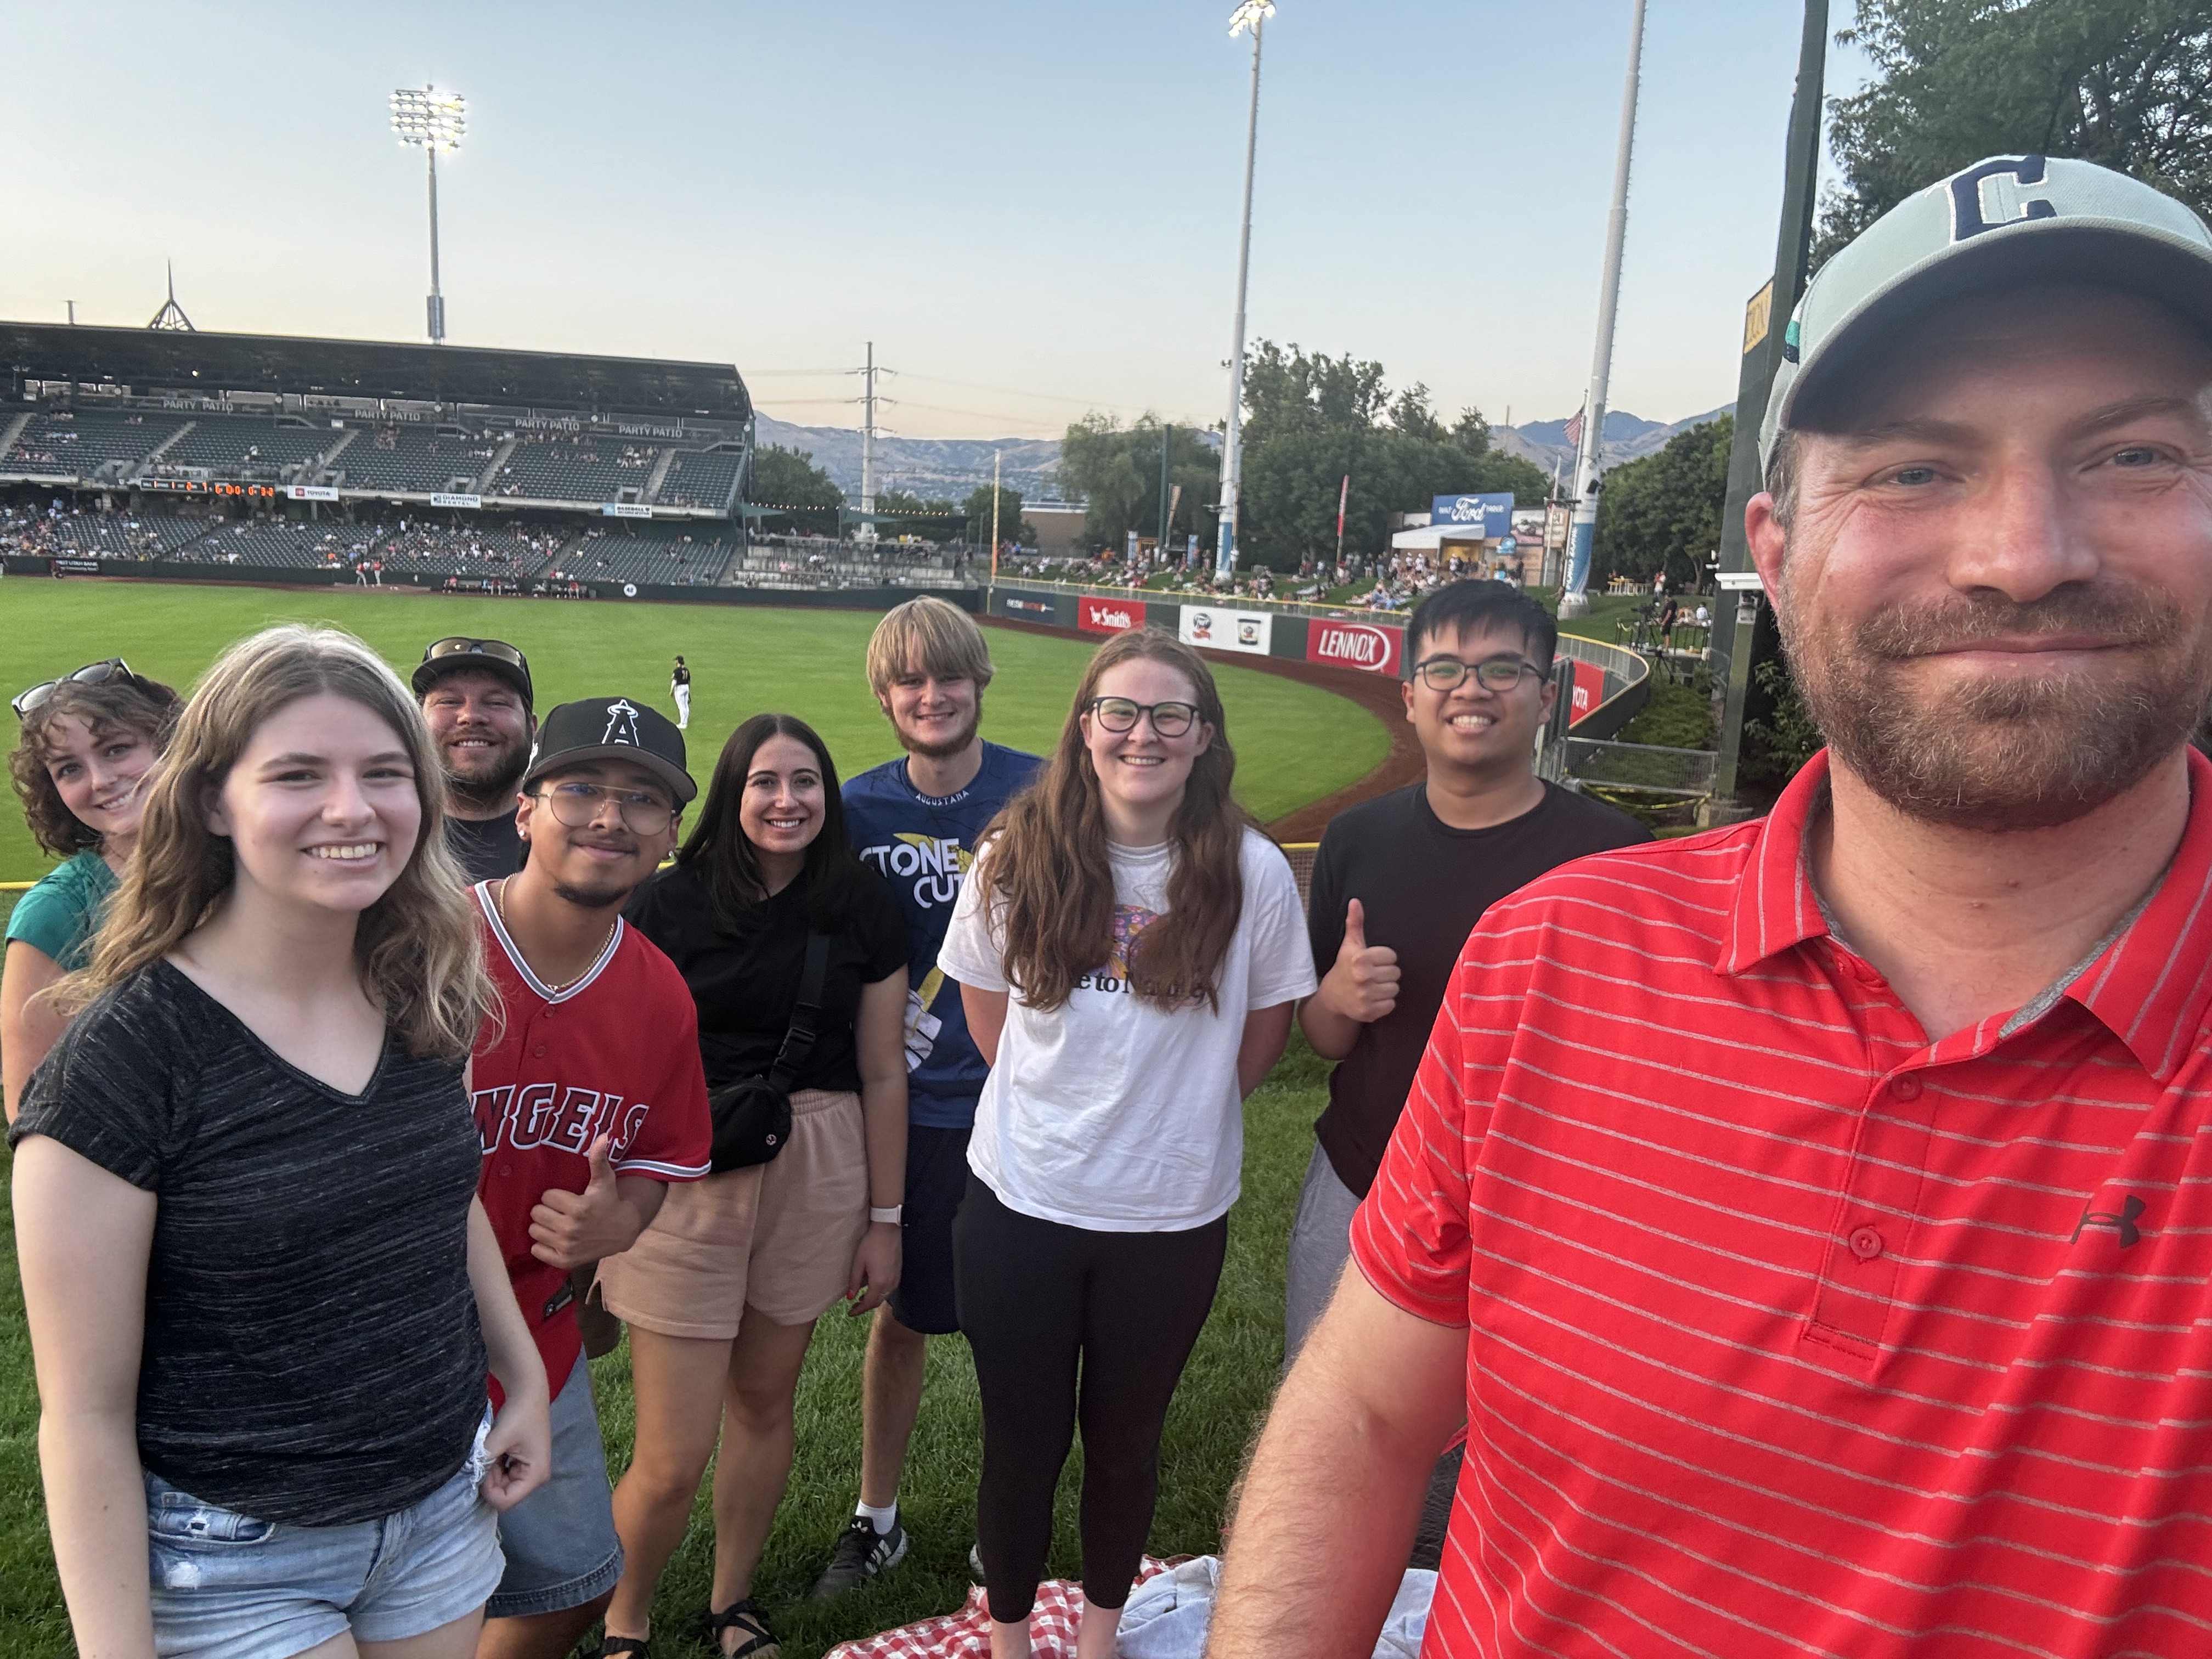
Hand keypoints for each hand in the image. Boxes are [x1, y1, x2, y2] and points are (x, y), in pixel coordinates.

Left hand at [477, 1384, 551, 1511]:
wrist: (528, 1392)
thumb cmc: (519, 1414)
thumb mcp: (500, 1438)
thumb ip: (484, 1460)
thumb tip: (468, 1475)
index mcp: (536, 1475)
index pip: (506, 1501)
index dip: (488, 1490)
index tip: (483, 1468)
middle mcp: (535, 1478)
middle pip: (504, 1495)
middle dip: (489, 1480)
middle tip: (486, 1457)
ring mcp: (529, 1471)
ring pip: (501, 1486)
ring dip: (491, 1472)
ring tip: (491, 1451)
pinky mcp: (523, 1464)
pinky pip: (503, 1476)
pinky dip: (495, 1467)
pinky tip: (495, 1451)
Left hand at [528, 1137, 639, 1268]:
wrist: (621, 1231)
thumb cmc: (609, 1201)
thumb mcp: (604, 1179)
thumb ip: (598, 1159)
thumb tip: (603, 1136)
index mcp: (579, 1207)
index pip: (546, 1197)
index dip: (555, 1196)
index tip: (566, 1198)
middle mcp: (571, 1228)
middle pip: (536, 1213)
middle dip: (546, 1210)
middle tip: (559, 1211)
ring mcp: (567, 1246)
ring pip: (534, 1231)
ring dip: (543, 1226)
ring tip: (557, 1223)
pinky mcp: (564, 1260)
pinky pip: (537, 1250)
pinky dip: (542, 1245)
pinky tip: (555, 1238)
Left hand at [846, 1221, 902, 1315]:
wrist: (887, 1230)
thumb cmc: (870, 1245)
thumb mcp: (858, 1263)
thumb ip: (854, 1282)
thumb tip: (850, 1297)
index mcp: (878, 1283)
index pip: (868, 1303)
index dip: (858, 1310)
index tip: (850, 1313)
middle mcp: (889, 1284)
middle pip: (877, 1302)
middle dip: (865, 1307)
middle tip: (854, 1308)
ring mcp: (896, 1278)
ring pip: (884, 1296)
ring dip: (873, 1300)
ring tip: (862, 1299)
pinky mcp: (898, 1273)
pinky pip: (889, 1289)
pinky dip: (880, 1293)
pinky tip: (873, 1289)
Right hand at [1321, 899, 1398, 1023]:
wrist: (1332, 997)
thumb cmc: (1345, 967)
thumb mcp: (1350, 945)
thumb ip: (1355, 923)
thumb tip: (1355, 901)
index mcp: (1359, 958)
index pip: (1391, 956)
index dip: (1383, 959)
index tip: (1372, 962)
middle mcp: (1362, 977)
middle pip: (1395, 973)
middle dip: (1386, 974)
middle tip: (1373, 975)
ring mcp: (1365, 996)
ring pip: (1394, 989)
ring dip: (1386, 989)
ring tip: (1373, 987)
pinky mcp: (1368, 1012)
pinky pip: (1390, 1005)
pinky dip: (1384, 1003)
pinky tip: (1373, 999)